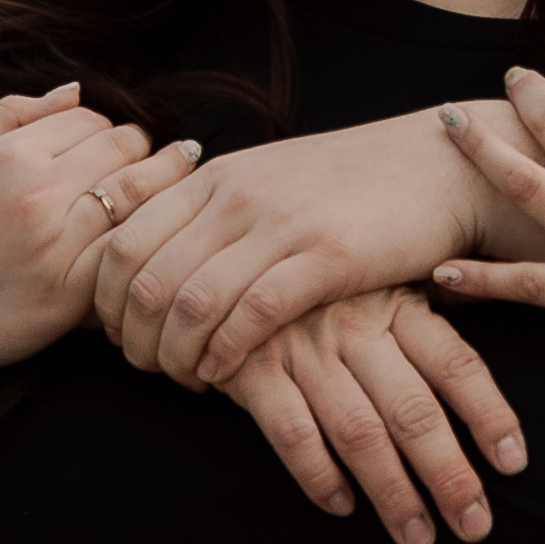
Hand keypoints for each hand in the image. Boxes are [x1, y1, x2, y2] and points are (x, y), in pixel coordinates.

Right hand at [0, 87, 200, 434]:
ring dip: (165, 186)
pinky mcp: (68, 295)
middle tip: (161, 158)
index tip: (117, 144)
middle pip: (124, 149)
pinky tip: (158, 234)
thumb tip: (76, 90)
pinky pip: (128, 252)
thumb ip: (13, 113)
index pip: (92, 119)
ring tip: (180, 183)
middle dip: (144, 149)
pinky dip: (148, 238)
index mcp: (9, 156)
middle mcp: (35, 197)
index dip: (110, 127)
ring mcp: (54, 248)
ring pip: (138, 196)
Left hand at [89, 107, 534, 384]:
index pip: (121, 241)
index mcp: (213, 176)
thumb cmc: (352, 185)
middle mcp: (235, 195)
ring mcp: (280, 223)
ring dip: (175, 355)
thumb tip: (161, 259)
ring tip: (186, 379)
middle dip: (132, 338)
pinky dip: (225, 353)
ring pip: (190, 301)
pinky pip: (251, 314)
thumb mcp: (268, 180)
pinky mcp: (327, 256)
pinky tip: (225, 375)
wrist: (439, 164)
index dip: (106, 301)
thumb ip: (214, 211)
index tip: (118, 335)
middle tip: (146, 369)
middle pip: (144, 278)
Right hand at [219, 290, 528, 543]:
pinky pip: (291, 431)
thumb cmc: (322, 284)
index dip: (489, 414)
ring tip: (417, 538)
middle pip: (414, 411)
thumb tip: (483, 385)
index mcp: (398, 303)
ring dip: (392, 492)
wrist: (223, 258)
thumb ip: (422, 326)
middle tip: (474, 527)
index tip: (513, 464)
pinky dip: (318, 474)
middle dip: (448, 475)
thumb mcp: (378, 283)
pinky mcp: (253, 370)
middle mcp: (356, 326)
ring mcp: (303, 348)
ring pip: (359, 431)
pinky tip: (343, 507)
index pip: (457, 364)